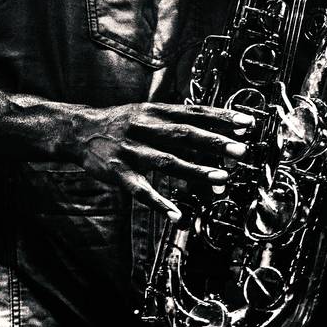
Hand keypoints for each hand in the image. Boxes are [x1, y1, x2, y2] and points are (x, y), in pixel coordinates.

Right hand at [62, 102, 254, 220]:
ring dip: (195, 171)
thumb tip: (214, 128)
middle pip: (183, 135)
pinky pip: (140, 190)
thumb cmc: (121, 122)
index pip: (194, 112)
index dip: (221, 117)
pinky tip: (177, 215)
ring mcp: (131, 151)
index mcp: (156, 112)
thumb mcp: (148, 111)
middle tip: (241, 150)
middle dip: (214, 142)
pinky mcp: (117, 172)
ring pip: (166, 161)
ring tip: (221, 179)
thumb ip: (177, 120)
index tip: (247, 123)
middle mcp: (145, 128)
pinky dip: (159, 203)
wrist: (79, 130)